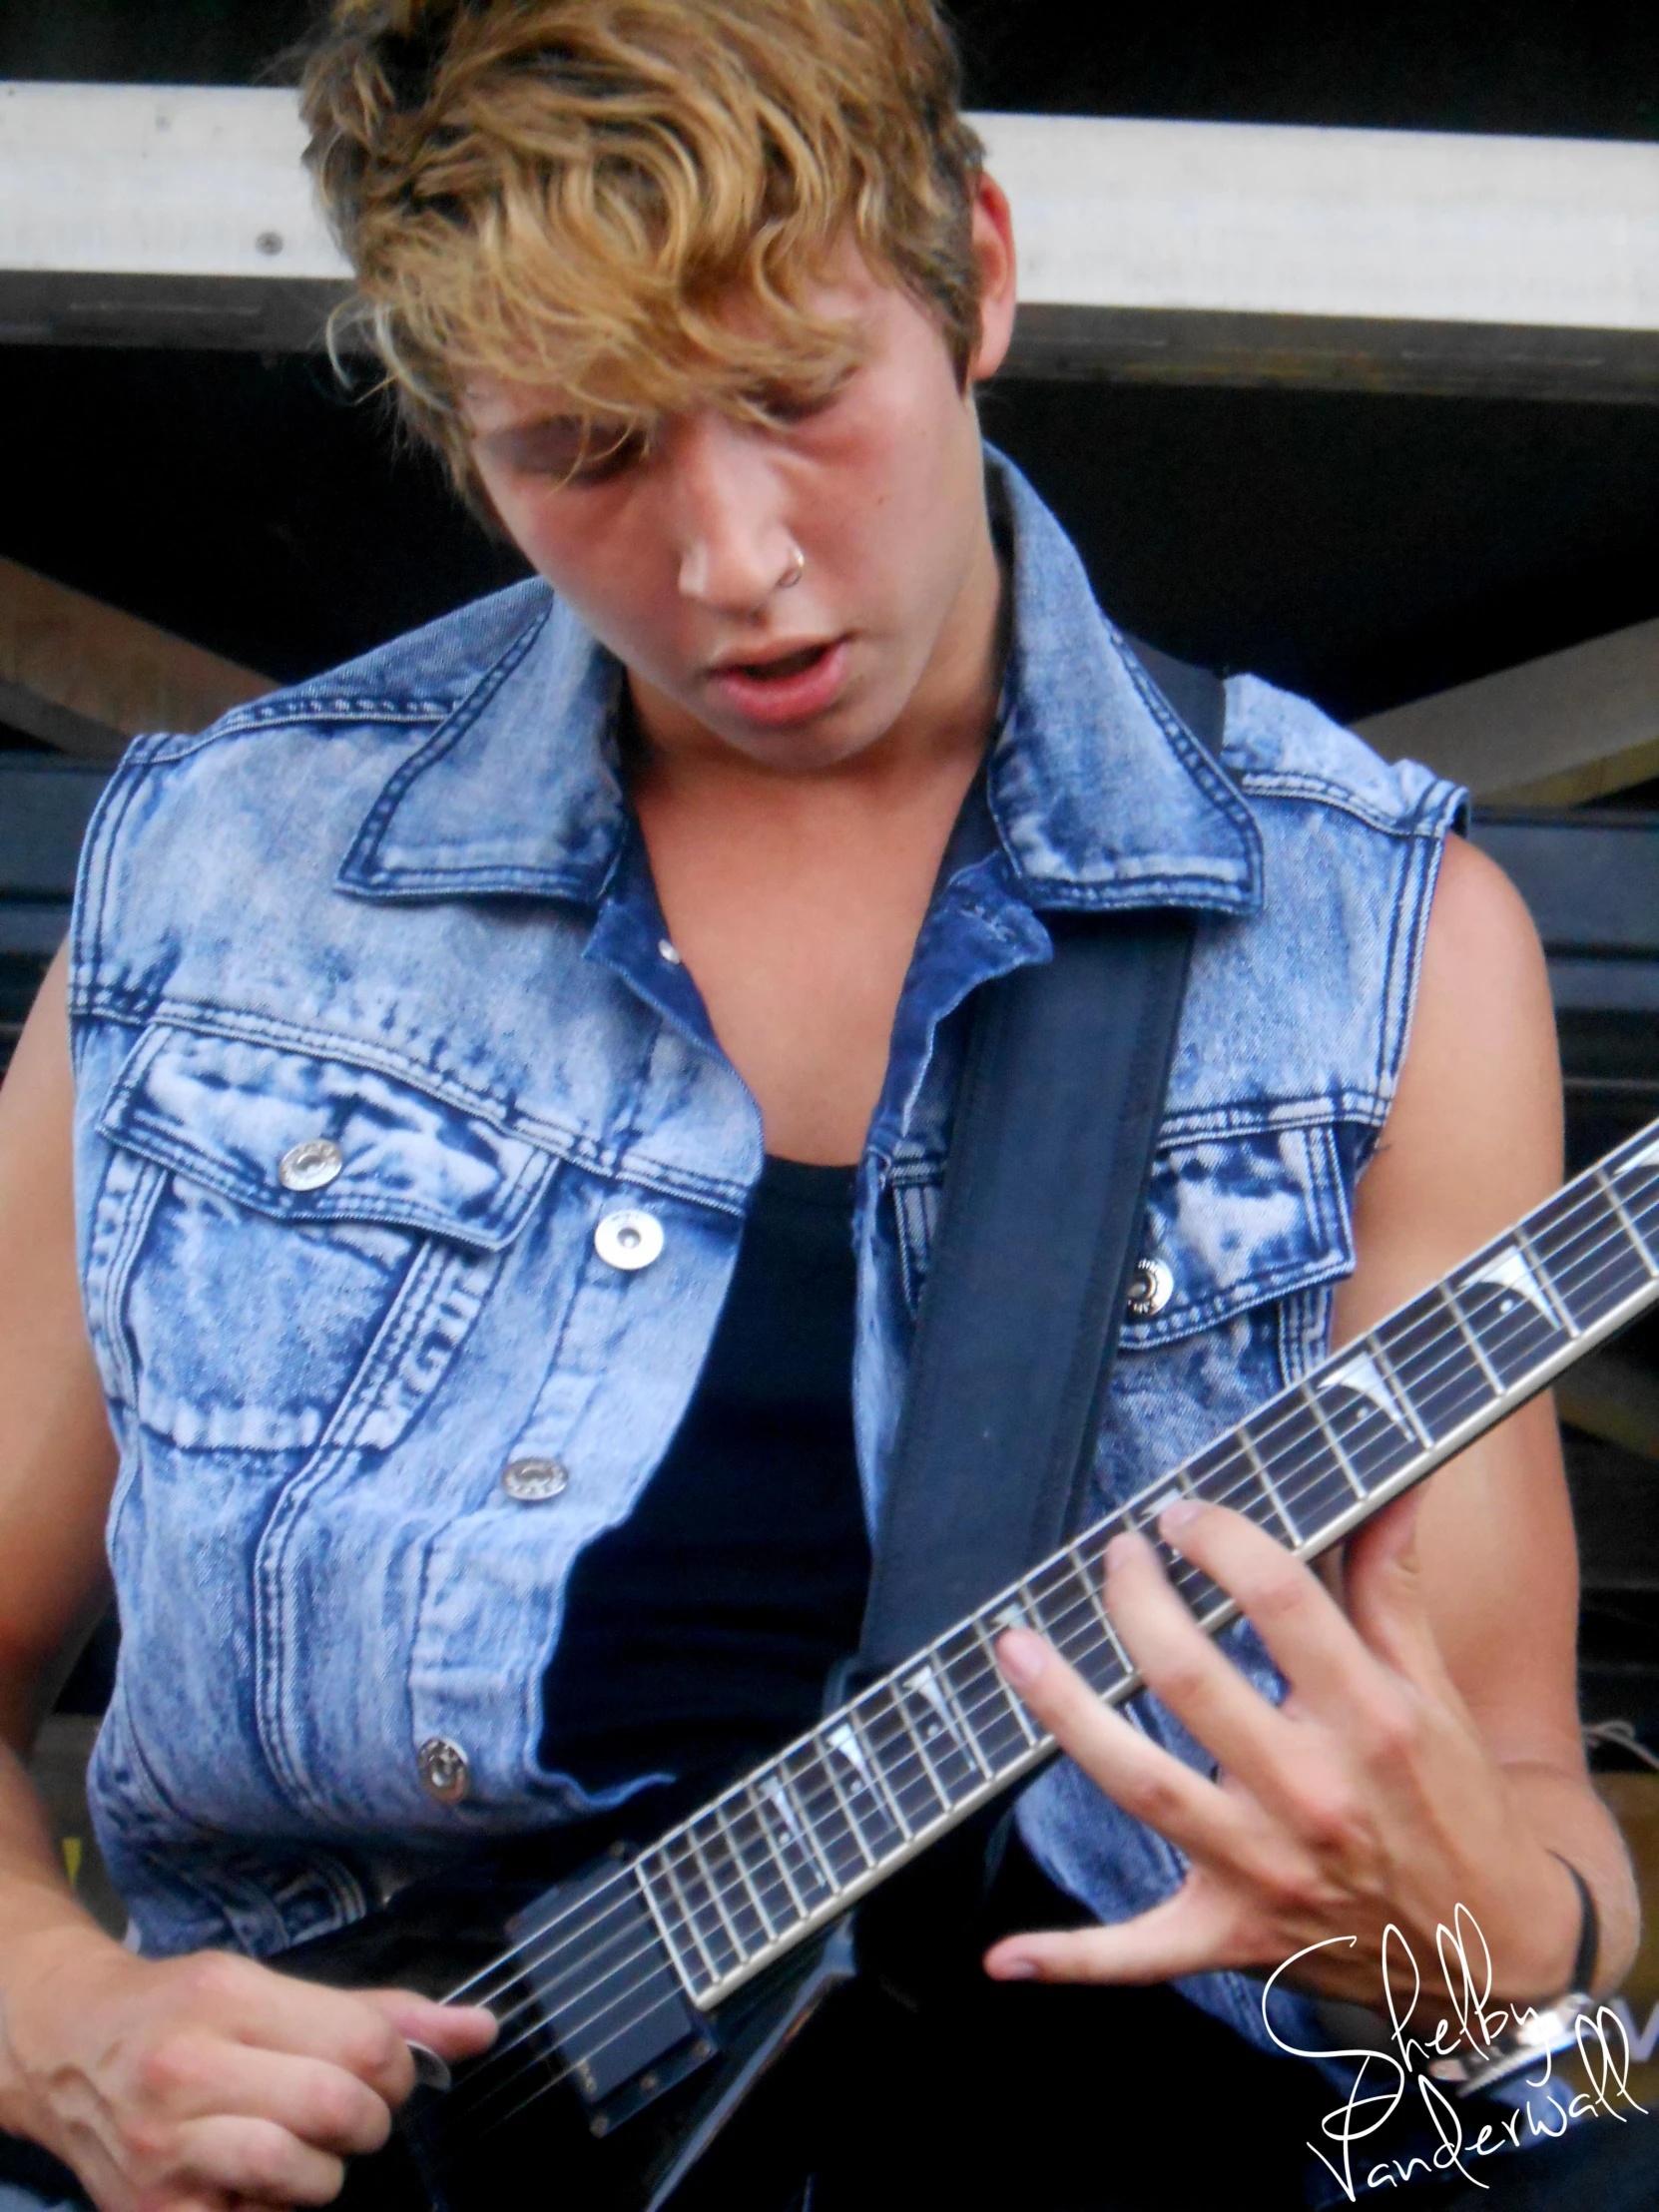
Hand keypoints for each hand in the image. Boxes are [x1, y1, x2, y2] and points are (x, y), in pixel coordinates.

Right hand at [0, 1921, 495, 2211]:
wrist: (69, 2049)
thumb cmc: (185, 2011)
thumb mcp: (269, 1986)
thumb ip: (378, 2010)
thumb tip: (482, 2029)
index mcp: (227, 1996)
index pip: (362, 2042)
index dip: (398, 2064)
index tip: (386, 2068)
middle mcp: (189, 2070)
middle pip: (337, 2110)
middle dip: (369, 2119)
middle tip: (353, 2112)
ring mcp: (163, 2149)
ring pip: (303, 2177)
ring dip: (325, 2172)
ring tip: (301, 2146)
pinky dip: (276, 2211)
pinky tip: (257, 2183)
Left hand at [982, 1493, 1582, 2012]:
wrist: (1495, 1950)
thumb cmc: (1455, 1803)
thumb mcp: (1433, 1691)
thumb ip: (1393, 1586)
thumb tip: (1385, 1486)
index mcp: (1371, 1722)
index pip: (1280, 1601)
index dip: (1221, 1540)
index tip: (1181, 1513)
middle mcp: (1314, 1795)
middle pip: (1193, 1683)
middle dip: (1138, 1607)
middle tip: (1114, 1555)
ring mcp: (1266, 1870)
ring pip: (1144, 1787)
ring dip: (1069, 1717)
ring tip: (1016, 1650)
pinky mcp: (1234, 1935)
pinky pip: (1143, 1953)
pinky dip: (1074, 1959)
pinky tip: (1004, 1957)